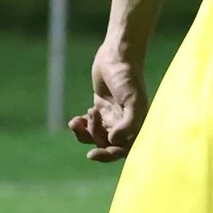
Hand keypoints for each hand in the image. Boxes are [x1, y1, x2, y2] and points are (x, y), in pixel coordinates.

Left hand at [69, 47, 148, 162]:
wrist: (118, 56)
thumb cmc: (128, 77)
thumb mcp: (132, 100)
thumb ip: (128, 123)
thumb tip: (114, 141)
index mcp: (137, 126)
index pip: (123, 149)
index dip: (108, 155)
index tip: (92, 155)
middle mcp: (125, 125)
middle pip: (107, 144)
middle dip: (94, 135)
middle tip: (90, 116)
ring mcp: (112, 118)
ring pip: (95, 137)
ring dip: (84, 133)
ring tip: (77, 121)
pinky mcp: (100, 110)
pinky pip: (88, 126)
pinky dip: (80, 126)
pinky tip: (75, 120)